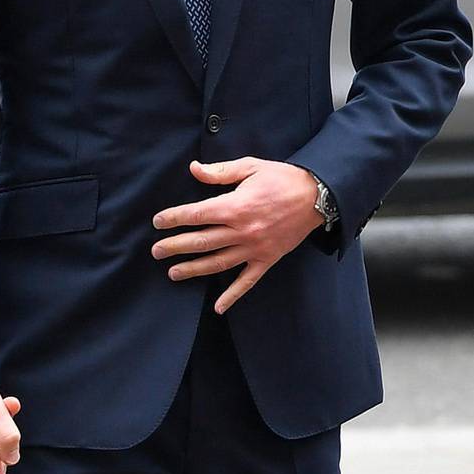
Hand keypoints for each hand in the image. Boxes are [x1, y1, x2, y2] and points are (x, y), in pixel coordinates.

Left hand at [152, 159, 323, 312]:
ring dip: (193, 269)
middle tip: (156, 251)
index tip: (158, 222)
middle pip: (202, 241)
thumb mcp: (251, 166)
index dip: (174, 218)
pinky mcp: (267, 259)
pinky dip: (232, 295)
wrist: (317, 195)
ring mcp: (255, 248)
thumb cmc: (282, 178)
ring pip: (218, 262)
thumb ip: (220, 172)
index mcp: (236, 206)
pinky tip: (218, 307)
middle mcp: (243, 231)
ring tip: (173, 273)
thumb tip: (194, 169)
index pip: (196, 215)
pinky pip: (247, 281)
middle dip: (175, 247)